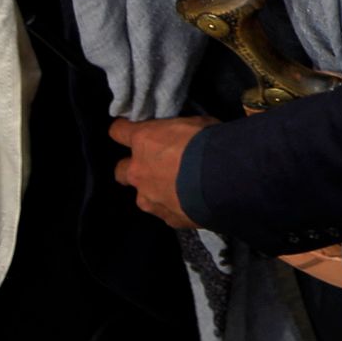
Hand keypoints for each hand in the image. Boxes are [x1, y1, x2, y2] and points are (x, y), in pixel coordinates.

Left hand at [108, 115, 213, 229]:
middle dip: (134, 168)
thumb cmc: (209, 144)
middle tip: (155, 165)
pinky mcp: (166, 217)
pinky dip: (175, 206)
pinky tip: (192, 202)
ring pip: (142, 196)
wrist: (223, 179)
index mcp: (143, 141)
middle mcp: (138, 171)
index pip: (118, 131)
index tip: (130, 129)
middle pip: (120, 170)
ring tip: (178, 189)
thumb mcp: (196, 123)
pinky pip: (165, 211)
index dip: (123, 129)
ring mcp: (149, 198)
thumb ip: (180, 132)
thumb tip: (183, 136)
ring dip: (154, 191)